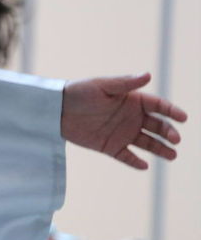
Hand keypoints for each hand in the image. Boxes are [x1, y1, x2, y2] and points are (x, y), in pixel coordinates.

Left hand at [61, 73, 185, 169]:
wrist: (55, 109)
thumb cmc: (79, 92)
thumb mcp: (102, 86)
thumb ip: (125, 83)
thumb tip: (148, 74)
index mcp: (132, 100)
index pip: (158, 106)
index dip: (172, 111)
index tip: (183, 118)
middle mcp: (131, 117)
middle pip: (157, 126)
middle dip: (169, 132)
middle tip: (175, 139)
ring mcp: (122, 133)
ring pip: (147, 143)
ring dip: (160, 149)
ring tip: (172, 155)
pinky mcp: (110, 146)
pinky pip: (126, 156)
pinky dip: (135, 162)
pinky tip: (144, 165)